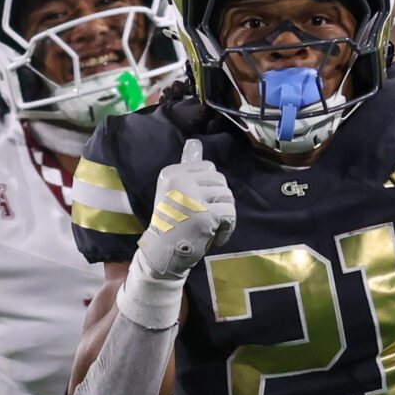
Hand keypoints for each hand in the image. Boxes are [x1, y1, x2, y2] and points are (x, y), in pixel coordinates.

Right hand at [134, 139, 235, 282]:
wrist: (163, 253)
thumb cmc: (172, 224)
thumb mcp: (173, 193)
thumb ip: (187, 172)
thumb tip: (195, 141)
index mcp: (172, 173)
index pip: (208, 167)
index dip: (211, 187)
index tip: (202, 204)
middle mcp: (180, 181)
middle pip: (220, 180)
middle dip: (221, 200)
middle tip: (211, 217)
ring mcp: (192, 198)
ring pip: (228, 196)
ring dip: (226, 214)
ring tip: (214, 227)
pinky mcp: (205, 215)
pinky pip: (230, 213)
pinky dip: (228, 228)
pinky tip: (217, 237)